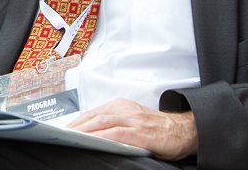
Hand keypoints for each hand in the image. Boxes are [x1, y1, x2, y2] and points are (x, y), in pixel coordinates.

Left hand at [66, 98, 197, 160]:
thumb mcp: (133, 120)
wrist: (184, 130)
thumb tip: (94, 132)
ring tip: (72, 138)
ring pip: (101, 122)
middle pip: (94, 116)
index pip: (93, 112)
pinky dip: (101, 136)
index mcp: (121, 105)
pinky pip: (116, 133)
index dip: (78, 120)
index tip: (66, 128)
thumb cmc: (158, 128)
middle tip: (63, 135)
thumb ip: (116, 123)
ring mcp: (132, 120)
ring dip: (84, 130)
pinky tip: (92, 141)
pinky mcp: (140, 132)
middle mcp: (125, 109)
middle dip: (76, 126)